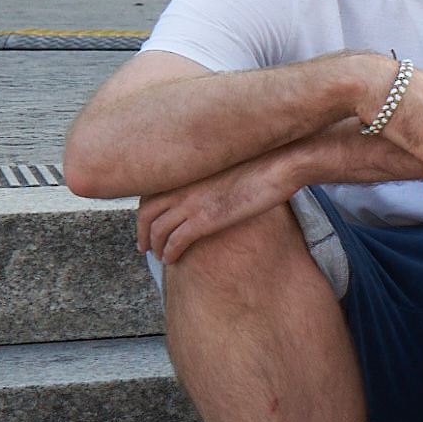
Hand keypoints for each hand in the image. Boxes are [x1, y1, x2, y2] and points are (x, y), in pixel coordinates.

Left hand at [133, 148, 305, 264]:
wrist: (280, 165)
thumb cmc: (264, 161)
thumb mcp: (227, 164)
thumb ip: (211, 174)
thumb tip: (214, 183)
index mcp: (185, 171)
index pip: (150, 193)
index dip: (145, 212)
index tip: (146, 224)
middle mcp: (181, 186)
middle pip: (146, 213)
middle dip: (142, 232)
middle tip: (144, 246)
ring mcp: (190, 203)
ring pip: (157, 230)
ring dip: (155, 247)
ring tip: (159, 256)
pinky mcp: (204, 220)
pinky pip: (175, 241)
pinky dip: (169, 252)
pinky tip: (172, 260)